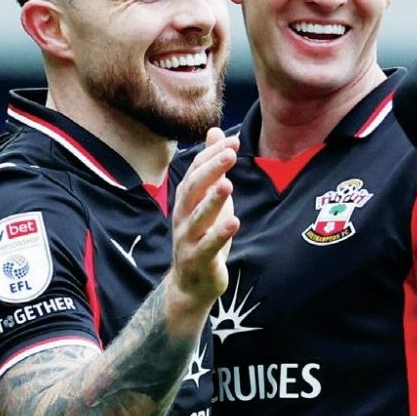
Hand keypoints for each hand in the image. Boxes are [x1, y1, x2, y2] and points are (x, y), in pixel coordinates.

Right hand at [170, 127, 238, 305]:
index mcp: (185, 200)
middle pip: (193, 189)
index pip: (196, 172)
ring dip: (212, 200)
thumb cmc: (202, 236)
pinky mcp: (198, 260)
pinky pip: (208, 246)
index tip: (233, 141)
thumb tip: (215, 132)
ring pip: (198, 217)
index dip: (212, 156)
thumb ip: (211, 168)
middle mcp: (182, 217)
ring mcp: (188, 239)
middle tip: (230, 154)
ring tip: (227, 184)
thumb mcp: (208, 199)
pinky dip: (219, 234)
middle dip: (211, 170)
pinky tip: (234, 222)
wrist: (191, 283)